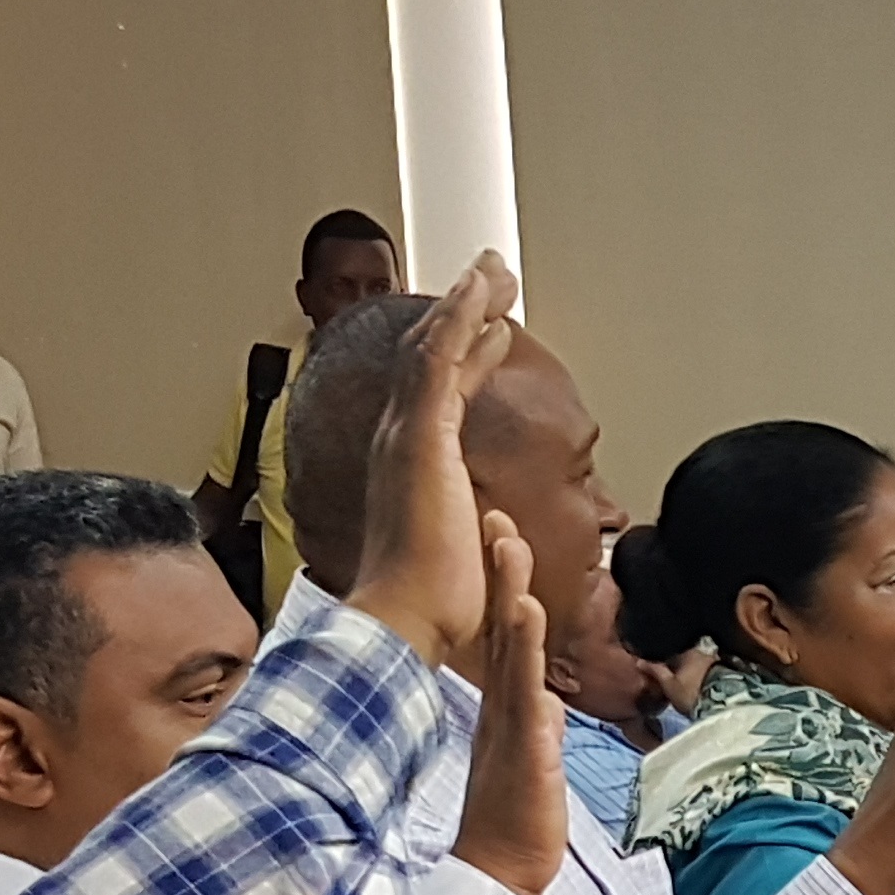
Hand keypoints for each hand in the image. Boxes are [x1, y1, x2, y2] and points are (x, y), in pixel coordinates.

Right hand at [345, 249, 521, 670]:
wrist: (405, 625)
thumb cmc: (432, 607)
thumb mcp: (459, 552)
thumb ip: (472, 529)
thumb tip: (492, 529)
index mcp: (411, 466)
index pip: (438, 392)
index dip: (465, 354)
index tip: (492, 330)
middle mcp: (400, 442)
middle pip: (431, 356)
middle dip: (463, 314)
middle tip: (490, 279)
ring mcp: (406, 436)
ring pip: (434, 347)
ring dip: (465, 303)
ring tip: (493, 270)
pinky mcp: (421, 437)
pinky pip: (438, 359)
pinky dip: (458, 319)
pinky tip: (479, 290)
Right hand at [449, 512, 568, 894]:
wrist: (499, 870)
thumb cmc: (513, 819)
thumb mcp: (532, 759)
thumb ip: (538, 725)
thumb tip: (546, 703)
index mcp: (503, 708)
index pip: (503, 637)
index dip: (501, 590)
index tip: (497, 541)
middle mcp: (500, 706)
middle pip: (499, 627)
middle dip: (499, 572)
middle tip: (492, 516)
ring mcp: (508, 722)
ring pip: (510, 648)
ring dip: (510, 594)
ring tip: (508, 545)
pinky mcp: (523, 744)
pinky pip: (526, 689)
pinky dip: (527, 650)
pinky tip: (529, 613)